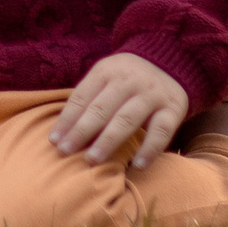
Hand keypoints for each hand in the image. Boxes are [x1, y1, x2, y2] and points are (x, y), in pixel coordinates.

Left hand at [50, 53, 187, 169]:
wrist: (169, 61)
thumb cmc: (126, 78)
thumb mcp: (106, 77)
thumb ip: (89, 99)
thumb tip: (63, 132)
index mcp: (107, 71)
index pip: (82, 97)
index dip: (67, 119)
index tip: (54, 141)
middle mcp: (129, 80)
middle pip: (101, 109)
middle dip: (81, 132)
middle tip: (65, 152)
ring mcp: (152, 94)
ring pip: (126, 119)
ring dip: (107, 141)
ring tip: (92, 160)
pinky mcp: (173, 108)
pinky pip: (161, 131)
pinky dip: (149, 149)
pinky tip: (137, 166)